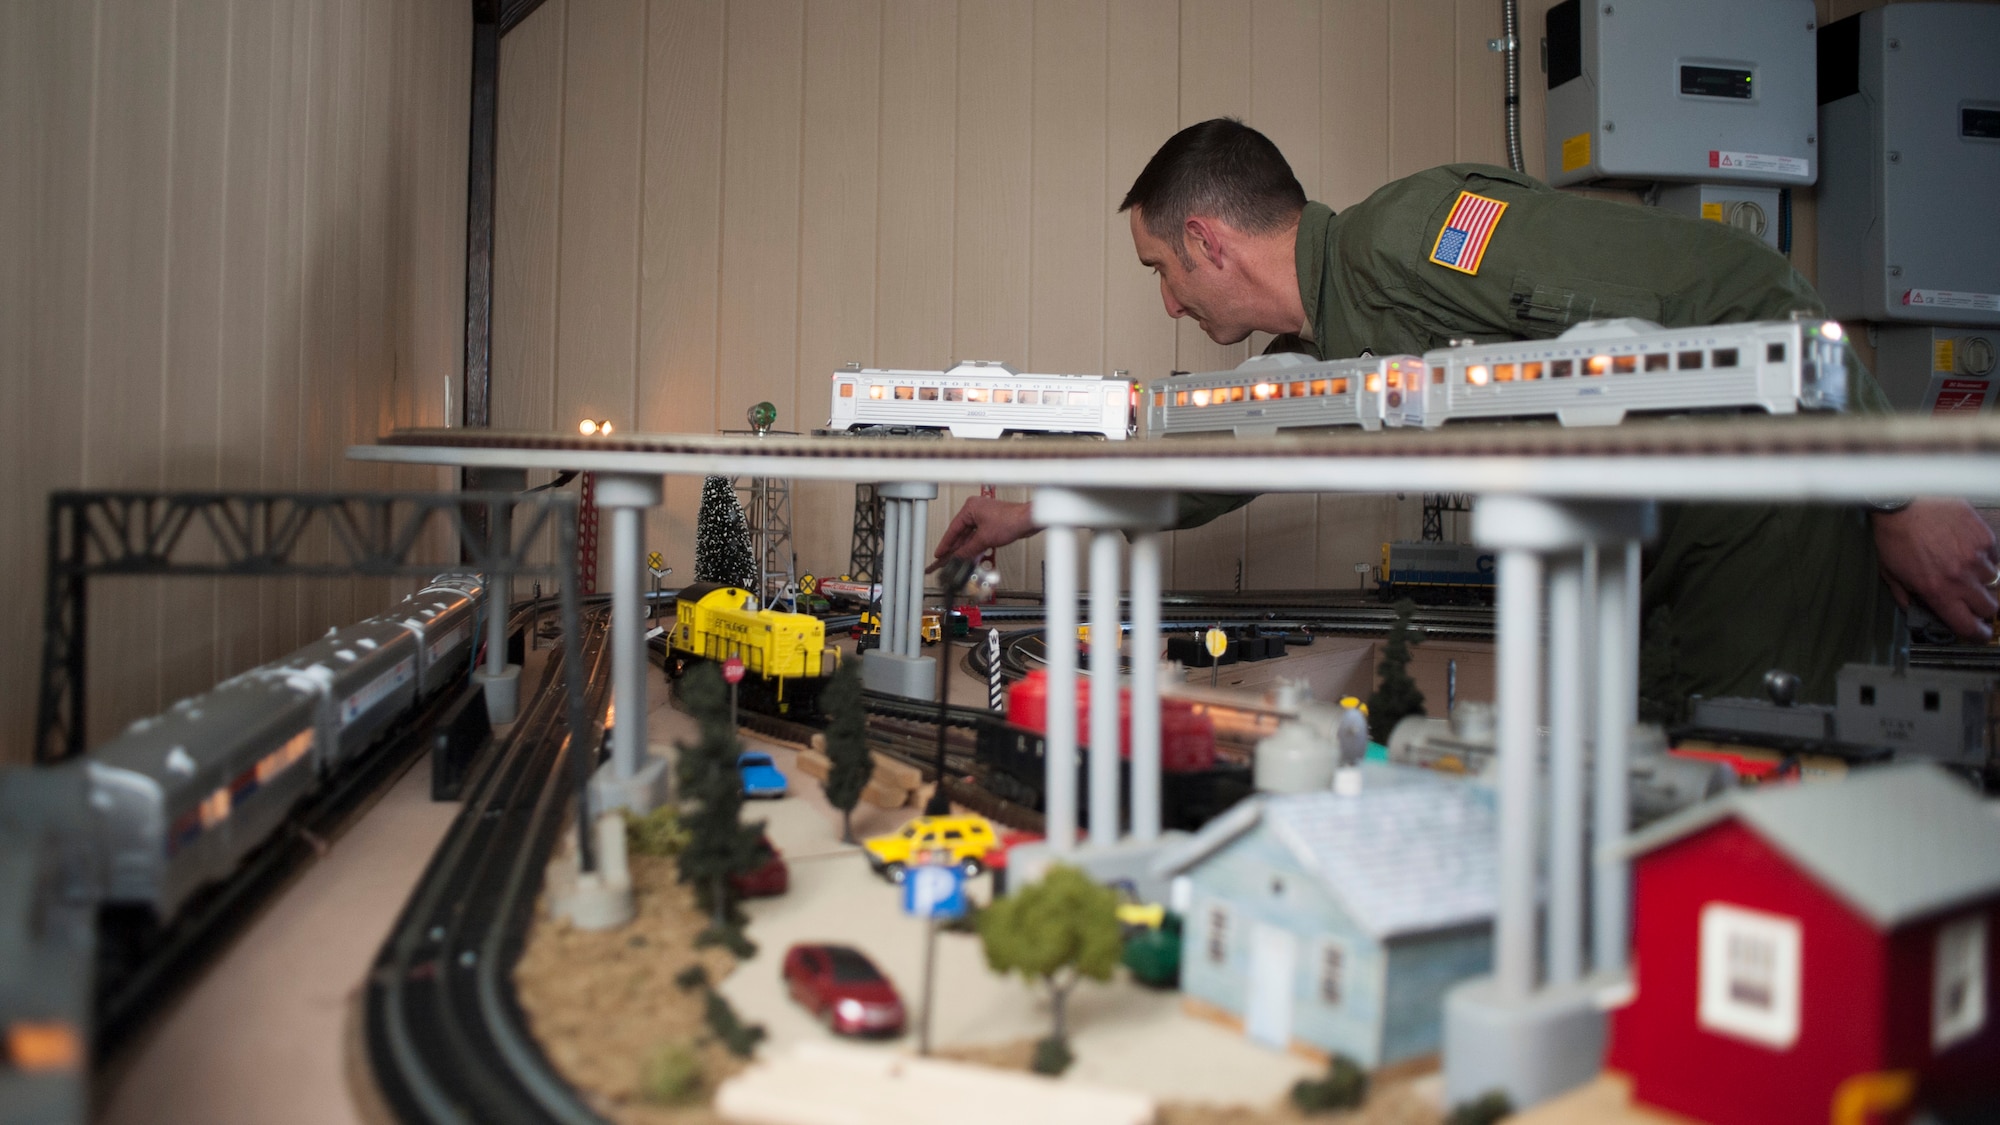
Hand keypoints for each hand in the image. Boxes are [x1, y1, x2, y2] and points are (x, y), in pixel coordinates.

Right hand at [928, 497, 1035, 572]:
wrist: (1028, 520)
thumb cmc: (1011, 520)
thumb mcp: (984, 539)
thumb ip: (968, 550)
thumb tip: (959, 557)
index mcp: (970, 508)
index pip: (953, 528)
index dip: (945, 543)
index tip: (939, 553)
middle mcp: (976, 509)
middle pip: (961, 532)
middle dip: (955, 547)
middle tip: (946, 559)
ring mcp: (984, 516)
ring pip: (970, 535)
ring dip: (965, 548)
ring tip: (957, 560)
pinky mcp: (991, 522)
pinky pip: (978, 536)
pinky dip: (974, 546)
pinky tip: (970, 555)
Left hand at [1871, 498, 1998, 641]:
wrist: (1904, 501)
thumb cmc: (1894, 536)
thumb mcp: (1890, 573)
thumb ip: (1905, 596)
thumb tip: (1915, 609)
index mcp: (1937, 591)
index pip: (1967, 625)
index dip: (1976, 634)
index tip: (1978, 634)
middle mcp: (1960, 577)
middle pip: (1989, 608)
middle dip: (1983, 609)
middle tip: (1974, 603)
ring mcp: (1976, 557)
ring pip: (1993, 581)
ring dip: (1981, 580)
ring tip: (1964, 569)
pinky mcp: (1984, 537)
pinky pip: (1994, 557)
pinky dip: (1985, 558)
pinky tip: (1968, 551)